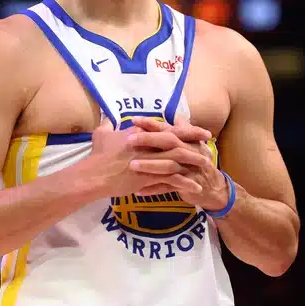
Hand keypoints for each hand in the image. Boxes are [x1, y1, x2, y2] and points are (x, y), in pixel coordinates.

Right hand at [86, 119, 202, 197]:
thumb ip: (107, 125)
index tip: (201, 131)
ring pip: (178, 160)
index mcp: (142, 134)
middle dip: (196, 142)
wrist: (94, 175)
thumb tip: (106, 117)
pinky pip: (172, 180)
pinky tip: (196, 188)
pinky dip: (186, 184)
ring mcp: (150, 161)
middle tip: (210, 144)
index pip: (169, 129)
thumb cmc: (97, 156)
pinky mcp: (149, 177)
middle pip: (178, 142)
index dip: (187, 130)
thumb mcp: (101, 135)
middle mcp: (149, 146)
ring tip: (207, 167)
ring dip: (194, 163)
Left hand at [127, 116, 228, 211]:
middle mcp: (189, 152)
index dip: (152, 124)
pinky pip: (169, 187)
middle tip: (129, 140)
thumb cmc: (198, 164)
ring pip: (168, 166)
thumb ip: (184, 131)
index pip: (169, 129)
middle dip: (149, 140)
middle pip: (169, 143)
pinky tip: (139, 190)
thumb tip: (176, 115)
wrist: (215, 188)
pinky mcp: (188, 185)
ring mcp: (189, 169)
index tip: (134, 120)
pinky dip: (154, 188)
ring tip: (131, 165)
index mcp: (188, 141)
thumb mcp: (194, 146)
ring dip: (150, 165)